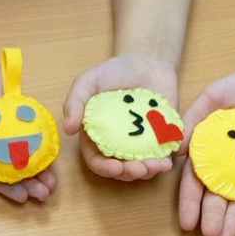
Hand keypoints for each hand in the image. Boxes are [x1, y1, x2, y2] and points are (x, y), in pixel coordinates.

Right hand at [0, 36, 56, 202]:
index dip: (3, 185)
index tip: (22, 197)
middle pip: (7, 165)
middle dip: (26, 181)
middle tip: (45, 193)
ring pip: (20, 149)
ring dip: (37, 165)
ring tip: (54, 180)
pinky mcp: (9, 107)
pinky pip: (27, 126)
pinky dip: (40, 139)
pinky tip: (53, 149)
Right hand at [62, 53, 179, 180]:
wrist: (147, 61)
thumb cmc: (114, 72)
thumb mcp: (88, 81)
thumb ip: (75, 102)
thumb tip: (68, 129)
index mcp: (97, 137)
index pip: (97, 161)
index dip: (105, 168)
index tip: (115, 167)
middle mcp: (118, 146)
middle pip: (121, 170)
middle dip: (130, 174)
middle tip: (140, 169)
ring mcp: (140, 145)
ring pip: (142, 169)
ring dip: (148, 172)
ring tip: (156, 166)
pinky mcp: (161, 140)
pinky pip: (162, 158)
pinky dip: (164, 164)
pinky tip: (166, 162)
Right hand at [178, 63, 234, 235]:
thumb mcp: (213, 97)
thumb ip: (193, 119)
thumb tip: (177, 149)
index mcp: (209, 155)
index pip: (196, 183)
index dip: (190, 203)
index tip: (187, 222)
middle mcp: (229, 168)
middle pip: (217, 198)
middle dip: (212, 218)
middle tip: (209, 235)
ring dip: (232, 222)